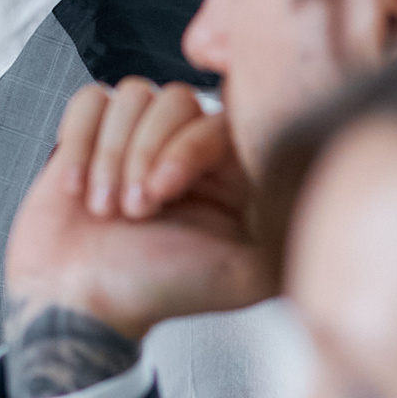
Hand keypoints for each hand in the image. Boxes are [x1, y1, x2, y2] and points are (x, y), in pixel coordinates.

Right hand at [3, 78, 269, 344]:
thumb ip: (289, 230)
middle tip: (132, 210)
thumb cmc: (155, 292)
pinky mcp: (95, 131)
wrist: (78, 301)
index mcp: (233, 174)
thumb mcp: (244, 274)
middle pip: (176, 100)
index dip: (185, 149)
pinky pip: (92, 99)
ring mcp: (142, 134)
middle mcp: (190, 148)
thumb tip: (318, 186)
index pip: (223, 120)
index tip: (161, 192)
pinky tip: (78, 187)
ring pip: (132, 96)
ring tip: (103, 207)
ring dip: (108, 155)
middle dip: (142, 155)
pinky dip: (80, 141)